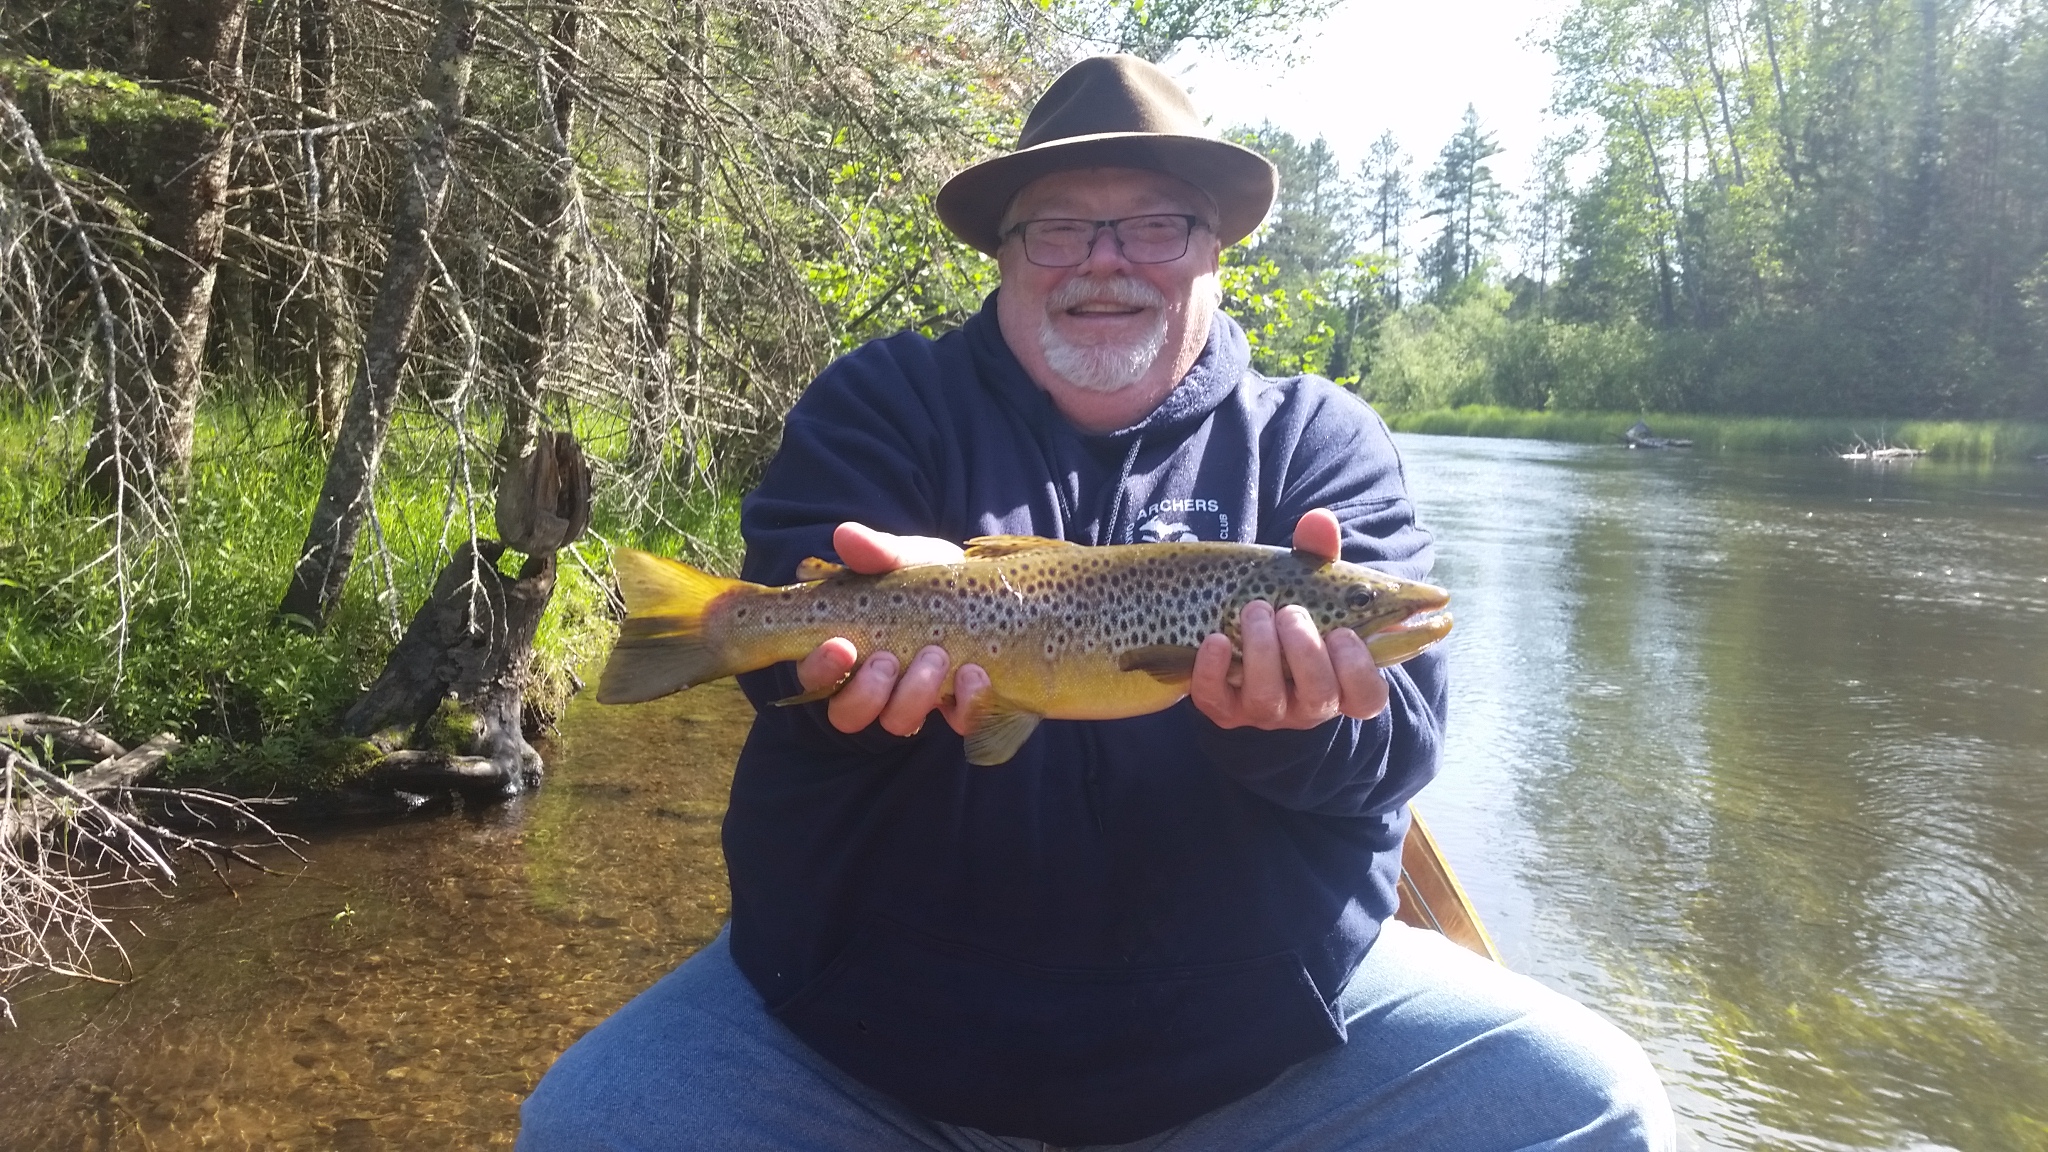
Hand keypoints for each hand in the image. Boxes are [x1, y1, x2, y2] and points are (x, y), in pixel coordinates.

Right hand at [792, 523, 988, 736]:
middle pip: (849, 713)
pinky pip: (957, 724)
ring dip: (914, 695)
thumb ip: (878, 552)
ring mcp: (914, 702)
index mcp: (847, 651)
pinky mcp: (958, 709)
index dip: (822, 669)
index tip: (840, 645)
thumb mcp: (907, 560)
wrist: (985, 589)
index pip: (815, 676)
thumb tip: (845, 534)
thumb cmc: (929, 578)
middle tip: (889, 658)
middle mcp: (873, 686)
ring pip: (897, 722)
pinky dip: (966, 704)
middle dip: (868, 691)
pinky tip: (975, 674)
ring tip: (936, 655)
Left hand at [1189, 508, 1389, 728]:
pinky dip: (1214, 669)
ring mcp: (1264, 710)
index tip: (1345, 633)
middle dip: (1305, 651)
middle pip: (1320, 697)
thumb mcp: (1308, 585)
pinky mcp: (1222, 708)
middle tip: (1290, 612)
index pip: (1367, 696)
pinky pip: (1216, 700)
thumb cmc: (1288, 610)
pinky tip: (1216, 639)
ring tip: (1254, 610)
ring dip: (1263, 651)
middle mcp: (1307, 704)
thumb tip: (1320, 520)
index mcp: (1340, 679)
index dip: (1362, 671)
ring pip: (1269, 700)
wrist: (1233, 630)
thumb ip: (1318, 555)